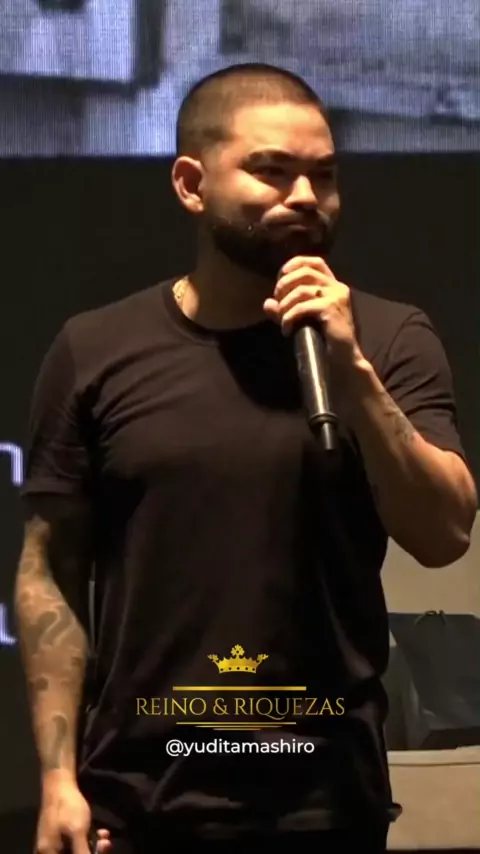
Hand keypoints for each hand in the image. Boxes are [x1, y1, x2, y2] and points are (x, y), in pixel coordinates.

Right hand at [36, 777, 111, 853]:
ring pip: (77, 851)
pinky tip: (101, 833)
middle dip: (92, 853)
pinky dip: (89, 840)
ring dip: (93, 847)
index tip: (97, 852)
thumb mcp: (76, 832)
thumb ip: (82, 853)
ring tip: (105, 839)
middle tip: (105, 845)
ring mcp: (56, 843)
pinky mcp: (62, 834)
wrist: (60, 784)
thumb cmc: (67, 808)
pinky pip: (76, 843)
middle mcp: (50, 851)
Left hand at [263, 256, 364, 372]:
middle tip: (277, 304)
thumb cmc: (326, 341)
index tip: (280, 279)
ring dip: (285, 305)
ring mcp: (336, 297)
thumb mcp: (302, 321)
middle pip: (305, 272)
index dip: (294, 265)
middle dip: (284, 284)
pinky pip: (302, 307)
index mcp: (334, 286)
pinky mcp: (332, 309)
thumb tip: (267, 303)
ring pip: (301, 290)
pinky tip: (286, 330)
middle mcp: (337, 287)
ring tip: (282, 320)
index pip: (314, 262)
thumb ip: (285, 310)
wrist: (344, 361)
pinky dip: (289, 317)